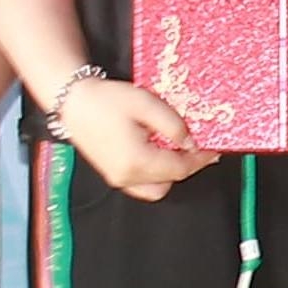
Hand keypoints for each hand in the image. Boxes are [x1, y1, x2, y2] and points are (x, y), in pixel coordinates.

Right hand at [50, 74, 213, 200]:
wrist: (72, 100)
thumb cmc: (106, 99)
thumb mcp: (146, 104)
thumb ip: (173, 125)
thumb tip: (190, 142)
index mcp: (137, 161)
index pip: (180, 168)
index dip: (200, 159)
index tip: (215, 149)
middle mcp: (127, 177)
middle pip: (170, 180)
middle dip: (187, 166)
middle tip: (198, 146)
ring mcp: (117, 179)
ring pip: (157, 188)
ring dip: (172, 172)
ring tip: (178, 149)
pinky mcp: (112, 174)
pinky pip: (142, 185)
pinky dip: (156, 175)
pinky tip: (159, 154)